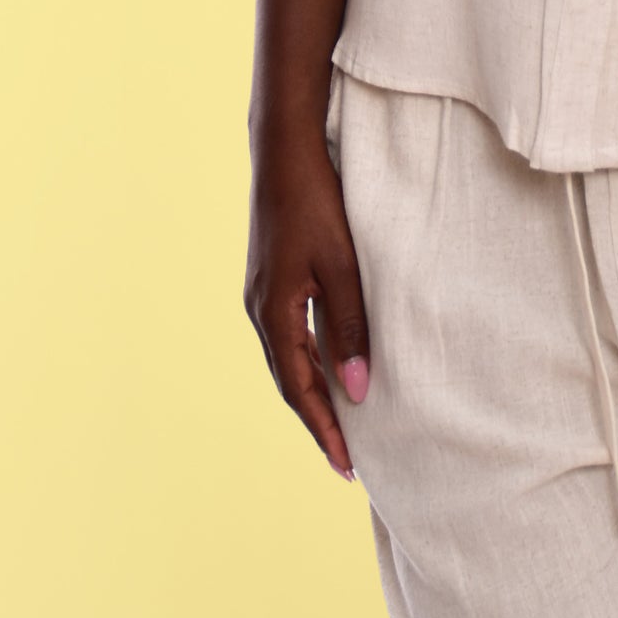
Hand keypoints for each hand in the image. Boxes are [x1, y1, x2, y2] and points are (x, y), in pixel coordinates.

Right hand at [244, 133, 370, 477]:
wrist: (284, 151)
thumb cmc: (316, 203)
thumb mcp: (342, 267)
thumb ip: (350, 329)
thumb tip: (358, 391)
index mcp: (273, 314)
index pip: (301, 390)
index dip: (325, 429)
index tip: (347, 466)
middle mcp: (259, 310)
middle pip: (289, 382)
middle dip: (317, 422)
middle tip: (346, 459)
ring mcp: (261, 294)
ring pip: (287, 361)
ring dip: (311, 394)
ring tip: (340, 423)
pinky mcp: (270, 279)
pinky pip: (287, 336)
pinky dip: (307, 363)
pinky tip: (327, 368)